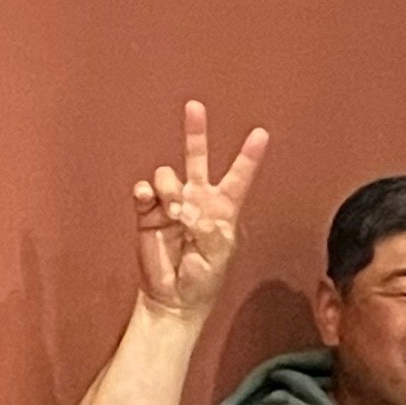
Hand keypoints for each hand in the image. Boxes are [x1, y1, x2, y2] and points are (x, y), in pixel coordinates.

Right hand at [132, 102, 269, 322]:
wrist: (173, 298)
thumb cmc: (203, 279)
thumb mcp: (218, 257)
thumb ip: (210, 229)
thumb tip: (189, 208)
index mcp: (222, 209)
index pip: (238, 177)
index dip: (249, 156)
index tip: (261, 133)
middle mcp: (197, 199)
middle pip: (197, 158)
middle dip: (195, 132)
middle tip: (195, 106)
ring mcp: (171, 203)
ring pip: (168, 175)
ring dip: (170, 189)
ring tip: (173, 212)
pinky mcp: (148, 212)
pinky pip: (144, 190)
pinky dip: (145, 192)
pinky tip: (149, 200)